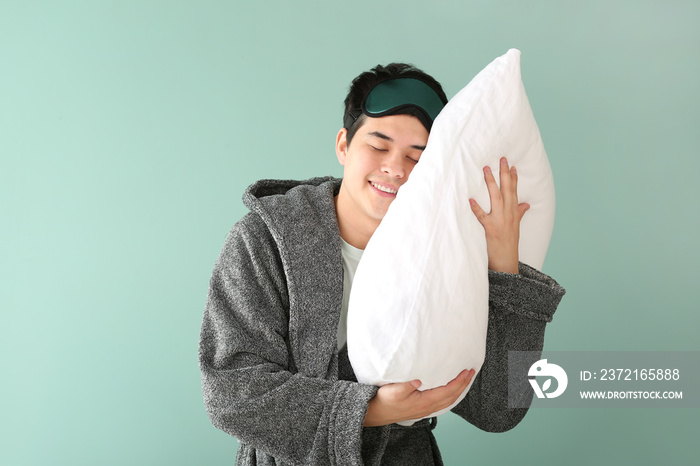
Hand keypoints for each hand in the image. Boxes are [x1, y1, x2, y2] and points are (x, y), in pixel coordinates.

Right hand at [363, 369, 474, 426]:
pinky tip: (451, 390)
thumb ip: (406, 385)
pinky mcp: (422, 408)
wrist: (377, 413)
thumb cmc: (384, 401)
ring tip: (465, 379)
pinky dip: (451, 394)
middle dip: (463, 384)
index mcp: (424, 402)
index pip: (447, 391)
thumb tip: (419, 379)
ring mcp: (426, 409)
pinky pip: (443, 402)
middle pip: (452, 396)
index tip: (467, 372)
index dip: (459, 382)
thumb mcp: (393, 391)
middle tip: (471, 372)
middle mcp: (428, 407)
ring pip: (448, 400)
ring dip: (459, 390)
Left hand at [469, 157, 528, 273]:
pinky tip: (470, 199)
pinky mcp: (490, 229)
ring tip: (486, 169)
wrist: (507, 261)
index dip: (513, 178)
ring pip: (496, 197)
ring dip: (491, 183)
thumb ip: (520, 213)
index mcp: (514, 212)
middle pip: (507, 190)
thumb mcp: (516, 226)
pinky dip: (476, 208)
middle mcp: (509, 214)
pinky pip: (482, 216)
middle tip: (502, 159)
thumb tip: (526, 204)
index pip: (514, 191)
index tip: (512, 165)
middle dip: (504, 173)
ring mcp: (500, 220)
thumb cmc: (509, 243)